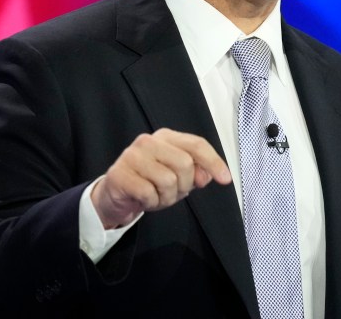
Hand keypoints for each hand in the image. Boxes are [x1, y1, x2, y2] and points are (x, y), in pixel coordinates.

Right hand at [90, 128, 231, 228]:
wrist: (115, 195)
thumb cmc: (150, 183)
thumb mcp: (178, 178)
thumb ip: (196, 173)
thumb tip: (206, 175)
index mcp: (166, 137)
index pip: (196, 144)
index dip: (214, 162)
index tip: (225, 179)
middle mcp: (148, 141)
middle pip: (185, 164)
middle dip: (185, 185)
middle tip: (173, 192)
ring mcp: (132, 156)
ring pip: (168, 180)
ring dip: (167, 197)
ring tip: (156, 196)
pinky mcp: (119, 174)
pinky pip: (149, 193)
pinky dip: (151, 203)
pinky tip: (144, 200)